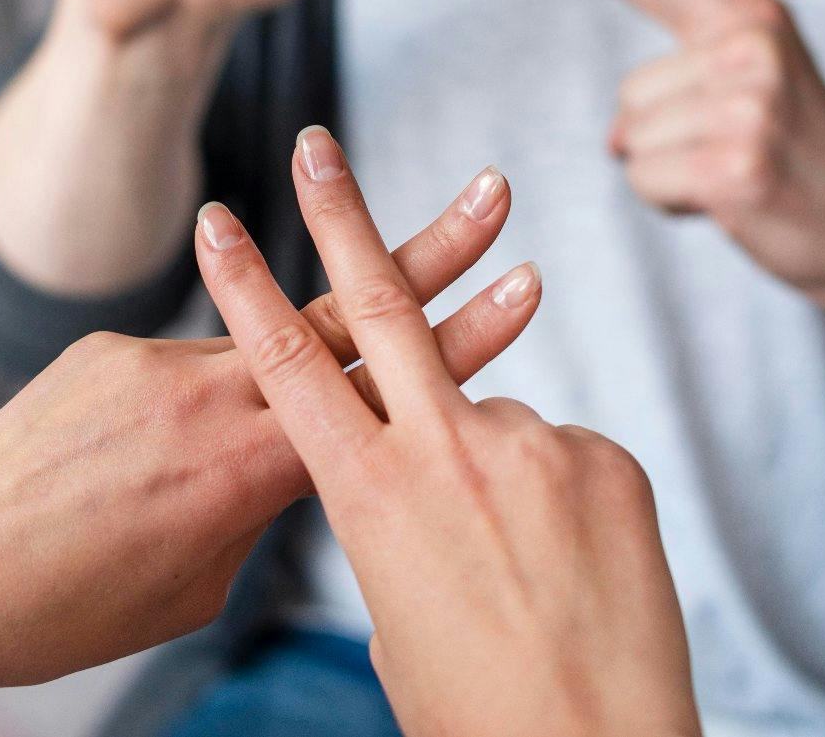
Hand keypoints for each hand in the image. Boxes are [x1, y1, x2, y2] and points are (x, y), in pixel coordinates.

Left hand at [0, 163, 539, 688]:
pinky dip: (182, 403)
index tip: (524, 286)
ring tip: (257, 398)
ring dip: (287, 346)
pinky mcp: (106, 348)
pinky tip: (131, 456)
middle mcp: (212, 395)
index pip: (383, 389)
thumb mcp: (199, 582)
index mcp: (251, 467)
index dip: (463, 336)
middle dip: (428, 252)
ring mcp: (155, 361)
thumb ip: (259, 503)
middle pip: (347, 314)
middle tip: (492, 194)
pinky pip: (177, 364)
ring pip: (256, 340)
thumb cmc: (70, 606)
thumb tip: (283, 460)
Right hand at [197, 126, 700, 736]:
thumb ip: (394, 524)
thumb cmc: (475, 715)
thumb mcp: (396, 620)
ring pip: (489, 418)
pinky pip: (560, 455)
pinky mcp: (606, 458)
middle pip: (378, 304)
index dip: (245, 288)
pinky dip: (553, 501)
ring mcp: (532, 447)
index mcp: (368, 497)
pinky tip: (567, 572)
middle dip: (340, 214)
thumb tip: (418, 487)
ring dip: (490, 474)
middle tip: (318, 145)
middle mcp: (445, 451)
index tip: (218, 222)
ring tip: (518, 572)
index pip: (286, 366)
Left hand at [518, 0, 824, 316]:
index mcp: (750, 14)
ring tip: (737, 175)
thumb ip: (679, 82)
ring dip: (668, 172)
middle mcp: (750, 46)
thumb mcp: (752, 88)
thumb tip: (616, 135)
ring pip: (631, 141)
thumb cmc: (800, 158)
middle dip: (664, 136)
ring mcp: (748, 104)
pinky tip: (731, 203)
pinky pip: (644, 179)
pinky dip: (671, 202)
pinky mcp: (737, 163)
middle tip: (737, 151)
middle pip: (628, 92)